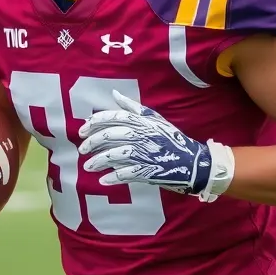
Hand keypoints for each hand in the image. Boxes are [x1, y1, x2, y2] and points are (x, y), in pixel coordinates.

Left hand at [77, 90, 233, 201]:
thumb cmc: (172, 139)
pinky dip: (113, 177)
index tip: (82, 130)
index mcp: (143, 121)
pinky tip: (103, 180)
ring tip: (88, 167)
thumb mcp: (155, 119)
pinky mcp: (149, 171)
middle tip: (82, 150)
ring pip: (115, 155)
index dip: (95, 122)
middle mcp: (142, 135)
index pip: (114, 117)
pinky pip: (126, 174)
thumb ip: (133, 107)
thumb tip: (114, 94)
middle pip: (110, 136)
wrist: (193, 162)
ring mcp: (145, 153)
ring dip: (98, 161)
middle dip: (92, 142)